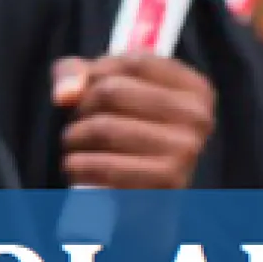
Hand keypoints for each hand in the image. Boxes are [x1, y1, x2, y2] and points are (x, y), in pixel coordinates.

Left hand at [52, 54, 213, 188]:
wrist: (146, 200)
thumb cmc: (126, 133)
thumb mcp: (107, 91)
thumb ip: (78, 73)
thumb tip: (65, 94)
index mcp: (195, 89)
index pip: (134, 61)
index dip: (98, 72)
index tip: (87, 90)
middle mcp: (198, 118)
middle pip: (112, 91)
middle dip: (80, 107)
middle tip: (75, 123)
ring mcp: (185, 151)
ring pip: (103, 128)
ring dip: (73, 137)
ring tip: (72, 145)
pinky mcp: (165, 183)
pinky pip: (105, 166)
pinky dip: (78, 166)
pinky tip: (75, 167)